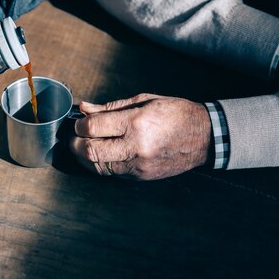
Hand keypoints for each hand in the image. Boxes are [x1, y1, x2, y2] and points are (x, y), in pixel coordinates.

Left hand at [69, 94, 211, 179]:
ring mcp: (139, 165)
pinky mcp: (142, 177)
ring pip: (98, 167)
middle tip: (73, 137)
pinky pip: (112, 173)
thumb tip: (85, 108)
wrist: (205, 137)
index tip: (78, 122)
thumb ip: (110, 107)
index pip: (94, 128)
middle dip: (75, 144)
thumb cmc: (176, 114)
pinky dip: (101, 164)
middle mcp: (136, 147)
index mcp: (136, 123)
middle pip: (91, 151)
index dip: (79, 125)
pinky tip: (101, 154)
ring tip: (82, 147)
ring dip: (84, 158)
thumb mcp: (144, 101)